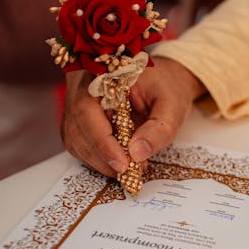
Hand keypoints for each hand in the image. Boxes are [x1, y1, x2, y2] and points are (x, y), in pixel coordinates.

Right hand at [61, 57, 205, 176]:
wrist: (162, 80)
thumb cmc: (166, 87)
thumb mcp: (172, 105)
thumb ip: (159, 128)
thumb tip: (137, 154)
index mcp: (102, 76)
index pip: (88, 110)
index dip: (102, 141)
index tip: (122, 164)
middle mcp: (82, 90)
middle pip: (77, 129)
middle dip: (102, 156)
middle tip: (129, 173)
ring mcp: (77, 107)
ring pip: (75, 141)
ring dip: (99, 161)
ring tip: (128, 168)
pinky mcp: (80, 122)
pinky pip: (81, 145)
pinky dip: (98, 159)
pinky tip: (119, 162)